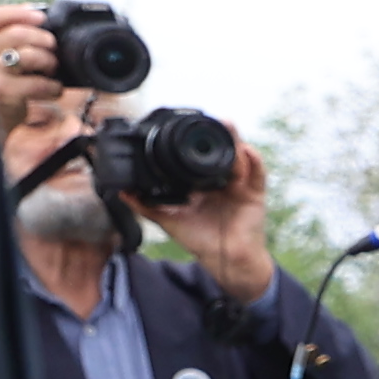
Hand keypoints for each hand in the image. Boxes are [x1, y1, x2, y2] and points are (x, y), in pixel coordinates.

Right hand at [0, 2, 78, 145]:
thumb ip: (5, 45)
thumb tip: (40, 26)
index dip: (16, 12)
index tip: (39, 16)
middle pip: (17, 33)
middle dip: (43, 39)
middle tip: (52, 49)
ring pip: (29, 54)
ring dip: (49, 61)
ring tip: (51, 70)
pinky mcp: (1, 92)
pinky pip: (37, 82)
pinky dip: (53, 86)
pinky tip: (53, 91)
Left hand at [149, 129, 279, 304]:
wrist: (223, 260)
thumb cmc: (200, 240)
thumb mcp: (168, 219)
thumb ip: (145, 204)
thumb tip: (121, 192)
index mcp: (202, 183)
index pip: (200, 156)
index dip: (197, 140)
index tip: (188, 125)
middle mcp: (222, 180)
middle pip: (222, 152)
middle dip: (218, 134)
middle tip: (210, 118)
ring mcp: (239, 185)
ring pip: (239, 157)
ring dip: (235, 141)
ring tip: (227, 126)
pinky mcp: (254, 195)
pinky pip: (257, 174)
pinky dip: (254, 162)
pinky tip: (246, 152)